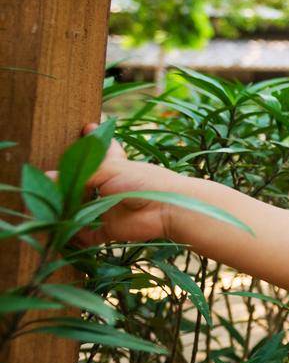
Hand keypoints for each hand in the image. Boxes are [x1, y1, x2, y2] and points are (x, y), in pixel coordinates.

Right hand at [45, 122, 177, 247]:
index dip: (94, 140)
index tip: (88, 126)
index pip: (102, 150)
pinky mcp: (110, 228)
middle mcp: (110, 186)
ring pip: (82, 210)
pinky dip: (76, 236)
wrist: (168, 209)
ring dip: (67, 210)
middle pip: (86, 182)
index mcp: (115, 166)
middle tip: (47, 180)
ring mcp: (108, 208)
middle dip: (69, 183)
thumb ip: (80, 174)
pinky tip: (59, 233)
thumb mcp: (110, 170)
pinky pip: (88, 235)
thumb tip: (47, 177)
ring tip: (46, 206)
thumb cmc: (144, 182)